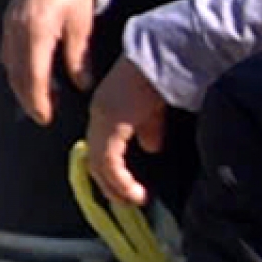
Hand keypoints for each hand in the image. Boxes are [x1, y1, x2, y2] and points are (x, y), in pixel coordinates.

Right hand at [1, 0, 96, 124]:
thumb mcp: (82, 24)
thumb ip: (79, 57)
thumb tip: (80, 86)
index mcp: (35, 33)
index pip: (33, 77)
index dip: (38, 101)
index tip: (46, 118)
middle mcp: (15, 32)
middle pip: (17, 76)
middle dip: (28, 99)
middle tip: (44, 116)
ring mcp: (8, 27)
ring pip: (10, 66)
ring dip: (23, 86)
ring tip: (45, 100)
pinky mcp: (8, 22)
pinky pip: (9, 54)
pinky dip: (19, 70)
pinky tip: (35, 75)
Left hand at [87, 57, 165, 205]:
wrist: (166, 60)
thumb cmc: (163, 78)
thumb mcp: (155, 108)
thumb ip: (150, 127)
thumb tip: (151, 147)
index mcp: (108, 110)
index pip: (101, 148)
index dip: (112, 173)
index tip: (128, 189)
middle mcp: (99, 114)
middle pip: (95, 160)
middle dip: (111, 185)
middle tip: (128, 201)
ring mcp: (103, 119)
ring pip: (98, 164)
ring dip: (115, 187)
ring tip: (133, 199)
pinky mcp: (111, 123)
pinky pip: (108, 160)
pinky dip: (120, 180)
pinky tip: (134, 190)